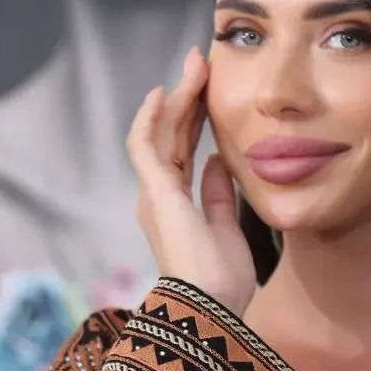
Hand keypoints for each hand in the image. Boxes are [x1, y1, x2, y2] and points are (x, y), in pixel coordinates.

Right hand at [127, 47, 256, 317]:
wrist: (212, 307)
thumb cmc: (222, 282)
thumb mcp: (226, 230)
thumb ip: (218, 195)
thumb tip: (219, 161)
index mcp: (174, 207)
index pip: (182, 152)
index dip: (195, 120)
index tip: (210, 92)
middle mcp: (157, 198)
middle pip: (171, 136)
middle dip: (187, 98)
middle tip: (202, 63)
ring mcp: (154, 194)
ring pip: (161, 133)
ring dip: (178, 97)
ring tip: (195, 66)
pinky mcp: (155, 193)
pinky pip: (144, 146)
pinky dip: (151, 118)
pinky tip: (165, 92)